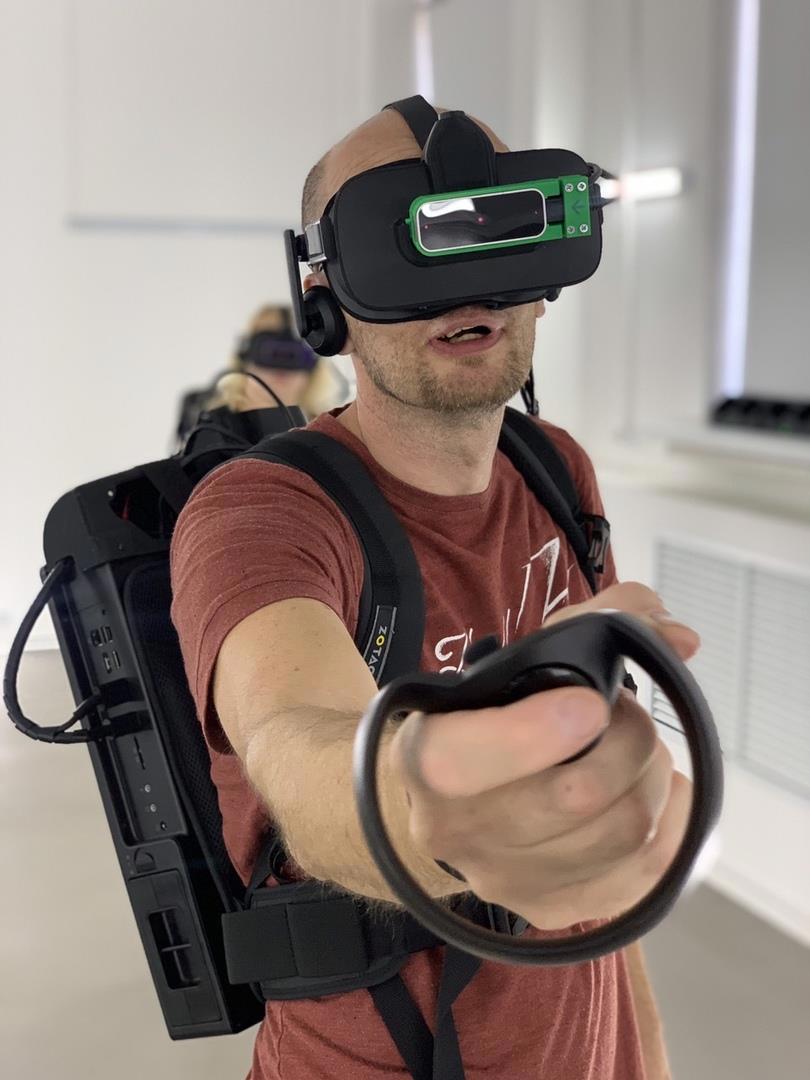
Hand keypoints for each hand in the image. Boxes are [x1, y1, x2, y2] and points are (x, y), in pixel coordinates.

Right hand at [388, 583, 698, 927]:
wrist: (448, 803)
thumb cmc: (489, 720)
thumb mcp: (516, 658)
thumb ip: (592, 622)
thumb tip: (678, 638)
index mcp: (426, 758)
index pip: (461, 762)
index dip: (532, 734)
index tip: (589, 701)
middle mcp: (456, 830)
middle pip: (575, 796)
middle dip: (627, 738)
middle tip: (623, 714)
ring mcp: (505, 879)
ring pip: (623, 833)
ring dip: (653, 776)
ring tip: (638, 751)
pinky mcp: (552, 909)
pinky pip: (646, 877)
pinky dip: (674, 825)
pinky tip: (661, 792)